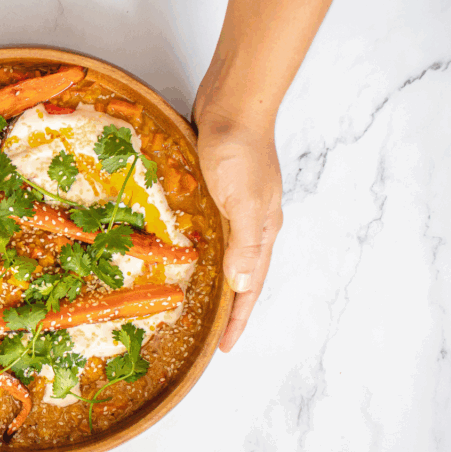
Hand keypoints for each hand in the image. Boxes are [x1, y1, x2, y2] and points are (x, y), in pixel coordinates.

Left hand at [192, 110, 282, 351]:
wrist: (234, 103)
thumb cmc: (238, 149)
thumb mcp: (242, 201)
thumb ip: (245, 244)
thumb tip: (244, 287)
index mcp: (263, 231)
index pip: (252, 287)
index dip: (238, 319)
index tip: (225, 348)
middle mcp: (254, 223)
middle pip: (244, 276)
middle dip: (231, 307)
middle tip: (211, 333)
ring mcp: (239, 206)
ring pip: (228, 254)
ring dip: (217, 279)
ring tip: (197, 301)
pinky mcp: (222, 189)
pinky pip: (214, 231)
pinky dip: (204, 249)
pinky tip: (186, 250)